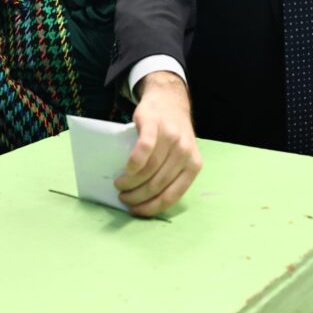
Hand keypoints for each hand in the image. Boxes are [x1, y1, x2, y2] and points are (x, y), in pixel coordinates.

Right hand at [115, 72, 201, 216]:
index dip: (151, 208)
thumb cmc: (171, 135)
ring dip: (130, 182)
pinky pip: (145, 149)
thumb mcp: (180, 156)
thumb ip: (171, 174)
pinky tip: (126, 169)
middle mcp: (185, 152)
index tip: (135, 211)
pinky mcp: (155, 124)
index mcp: (193, 165)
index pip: (172, 195)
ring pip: (150, 169)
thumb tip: (147, 202)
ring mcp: (171, 136)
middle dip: (137, 197)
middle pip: (157, 184)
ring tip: (119, 185)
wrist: (168, 101)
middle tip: (123, 197)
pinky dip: (134, 163)